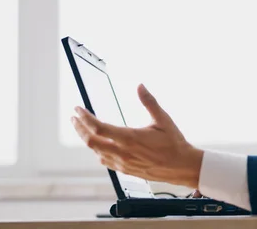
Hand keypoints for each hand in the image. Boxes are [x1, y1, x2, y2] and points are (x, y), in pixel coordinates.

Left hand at [71, 84, 203, 187]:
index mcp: (130, 138)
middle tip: (75, 118)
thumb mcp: (163, 119)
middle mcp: (123, 152)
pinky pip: (105, 161)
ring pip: (96, 152)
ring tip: (83, 129)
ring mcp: (123, 163)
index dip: (85, 118)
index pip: (98, 128)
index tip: (78, 109)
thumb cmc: (174, 143)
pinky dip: (98, 151)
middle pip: (91, 141)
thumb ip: (149, 102)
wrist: (181, 166)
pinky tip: (99, 147)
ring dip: (87, 140)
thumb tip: (140, 86)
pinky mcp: (126, 170)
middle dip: (79, 128)